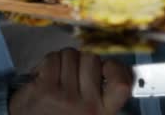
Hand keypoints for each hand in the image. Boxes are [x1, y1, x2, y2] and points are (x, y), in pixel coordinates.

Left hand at [9, 48, 131, 114]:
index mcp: (102, 112)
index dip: (116, 68)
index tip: (107, 67)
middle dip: (80, 61)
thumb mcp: (88, 112)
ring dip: (62, 61)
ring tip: (57, 78)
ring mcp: (65, 98)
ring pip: (70, 55)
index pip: (121, 84)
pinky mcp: (44, 90)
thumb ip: (100, 93)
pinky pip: (52, 59)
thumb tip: (109, 65)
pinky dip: (46, 63)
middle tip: (72, 75)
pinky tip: (43, 78)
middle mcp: (87, 106)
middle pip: (91, 59)